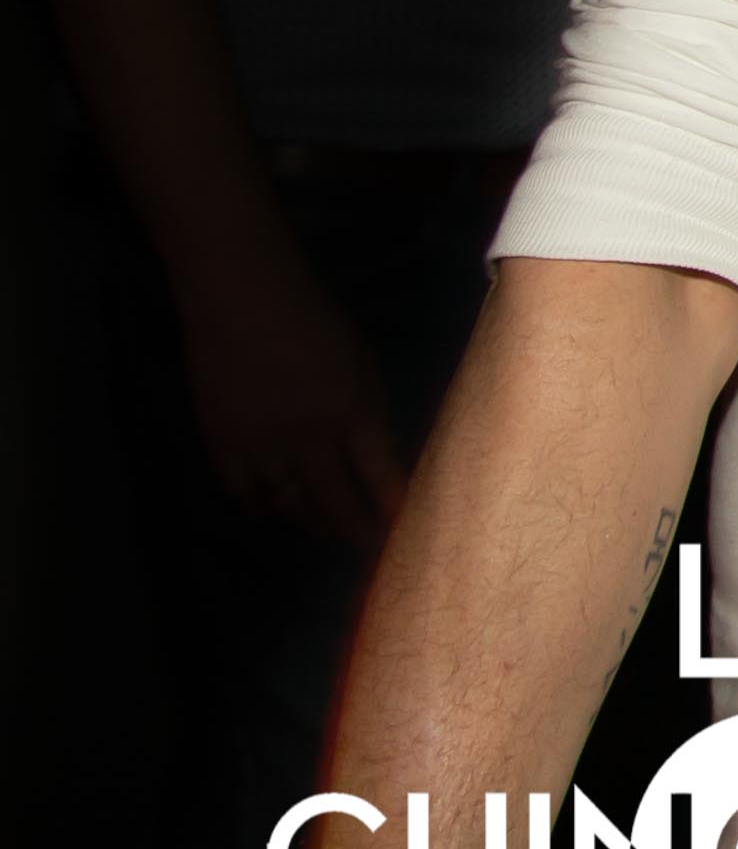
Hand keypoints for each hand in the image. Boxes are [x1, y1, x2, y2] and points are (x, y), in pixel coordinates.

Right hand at [181, 255, 405, 551]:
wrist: (240, 297)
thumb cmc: (312, 320)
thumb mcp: (360, 362)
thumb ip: (369, 412)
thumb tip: (381, 457)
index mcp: (352, 410)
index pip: (380, 476)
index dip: (393, 511)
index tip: (406, 537)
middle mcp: (308, 435)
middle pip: (335, 501)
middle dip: (355, 530)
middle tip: (369, 552)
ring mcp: (260, 443)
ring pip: (289, 503)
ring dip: (310, 521)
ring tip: (326, 531)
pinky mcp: (220, 442)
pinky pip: (244, 492)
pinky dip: (261, 507)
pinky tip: (274, 513)